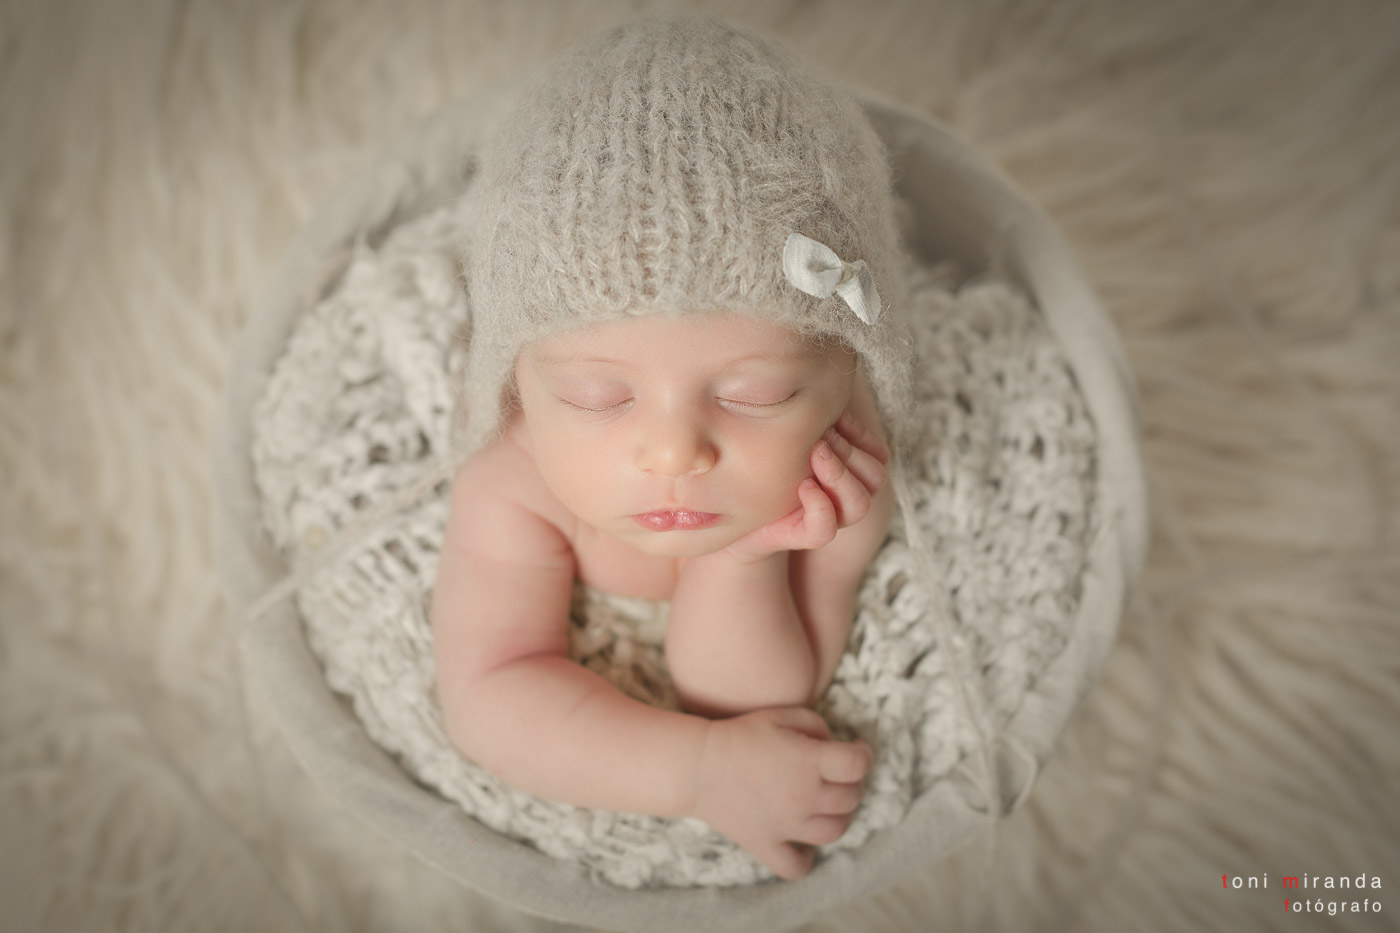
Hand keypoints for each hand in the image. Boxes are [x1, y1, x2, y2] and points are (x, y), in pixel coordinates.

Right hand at [690, 707, 872, 879]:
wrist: (697, 765)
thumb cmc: (740, 734)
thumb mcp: (781, 715)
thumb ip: (816, 725)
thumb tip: (833, 745)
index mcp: (810, 762)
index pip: (858, 764)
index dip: (863, 755)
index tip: (856, 750)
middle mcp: (805, 797)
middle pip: (851, 798)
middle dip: (851, 783)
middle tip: (837, 774)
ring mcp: (787, 825)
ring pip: (835, 831)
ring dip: (839, 816)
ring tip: (827, 805)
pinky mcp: (766, 844)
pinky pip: (796, 867)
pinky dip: (805, 860)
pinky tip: (803, 844)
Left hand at [726, 409, 890, 561]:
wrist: (730, 503)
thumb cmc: (763, 461)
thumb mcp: (792, 432)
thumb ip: (815, 416)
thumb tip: (826, 380)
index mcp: (848, 470)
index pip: (878, 455)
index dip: (863, 436)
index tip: (836, 419)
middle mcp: (843, 495)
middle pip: (875, 477)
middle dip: (850, 451)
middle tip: (821, 436)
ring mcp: (827, 516)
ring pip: (859, 505)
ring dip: (839, 475)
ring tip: (814, 453)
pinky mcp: (803, 534)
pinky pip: (826, 529)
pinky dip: (820, 506)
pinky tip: (802, 486)